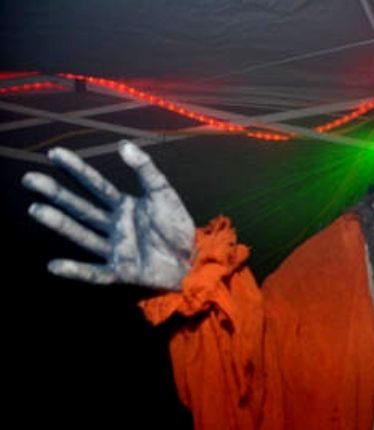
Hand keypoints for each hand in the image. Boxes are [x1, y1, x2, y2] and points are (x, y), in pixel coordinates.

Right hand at [22, 141, 194, 290]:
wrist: (194, 259)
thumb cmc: (178, 227)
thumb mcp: (164, 194)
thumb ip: (146, 170)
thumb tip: (123, 144)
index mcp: (124, 206)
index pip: (96, 185)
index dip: (77, 169)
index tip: (56, 154)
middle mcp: (114, 226)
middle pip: (81, 208)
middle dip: (56, 194)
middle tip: (30, 179)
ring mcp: (116, 249)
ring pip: (83, 235)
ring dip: (60, 223)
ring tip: (36, 210)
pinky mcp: (121, 271)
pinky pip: (95, 273)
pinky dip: (76, 270)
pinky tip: (54, 265)